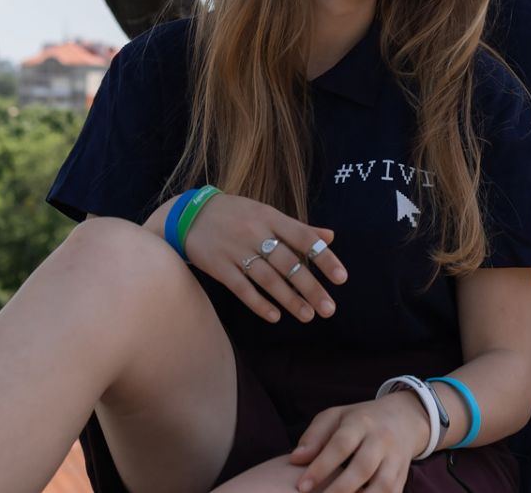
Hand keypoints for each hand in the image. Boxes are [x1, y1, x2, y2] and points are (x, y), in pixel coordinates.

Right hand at [180, 192, 347, 324]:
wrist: (189, 215)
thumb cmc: (235, 214)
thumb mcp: (265, 213)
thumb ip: (297, 227)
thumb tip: (329, 236)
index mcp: (269, 217)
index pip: (303, 238)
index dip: (323, 258)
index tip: (341, 278)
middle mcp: (254, 233)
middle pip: (288, 263)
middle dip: (311, 287)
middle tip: (329, 309)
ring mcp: (235, 251)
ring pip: (268, 279)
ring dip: (290, 300)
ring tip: (308, 316)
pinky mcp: (219, 267)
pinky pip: (242, 288)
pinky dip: (259, 303)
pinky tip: (275, 316)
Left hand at [289, 394, 424, 492]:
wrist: (404, 418)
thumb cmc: (359, 421)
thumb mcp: (335, 417)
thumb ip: (314, 436)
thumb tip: (295, 459)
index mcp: (361, 423)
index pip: (340, 445)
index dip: (321, 467)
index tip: (302, 486)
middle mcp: (381, 440)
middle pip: (363, 467)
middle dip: (339, 489)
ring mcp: (396, 459)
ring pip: (383, 485)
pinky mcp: (403, 477)